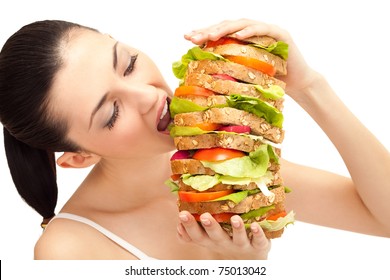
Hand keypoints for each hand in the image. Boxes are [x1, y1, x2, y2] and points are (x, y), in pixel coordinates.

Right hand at [177, 211, 269, 259]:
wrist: (250, 262)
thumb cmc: (225, 243)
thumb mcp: (208, 240)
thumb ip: (192, 233)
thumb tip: (177, 225)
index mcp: (212, 241)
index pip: (197, 236)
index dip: (189, 227)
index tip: (181, 214)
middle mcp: (225, 244)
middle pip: (216, 237)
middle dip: (210, 227)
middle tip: (205, 216)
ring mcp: (242, 246)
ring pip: (239, 239)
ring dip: (237, 229)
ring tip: (235, 218)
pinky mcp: (259, 246)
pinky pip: (259, 240)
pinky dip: (258, 233)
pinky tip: (256, 225)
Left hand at [184, 18, 320, 100]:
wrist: (297, 82)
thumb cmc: (269, 80)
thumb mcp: (245, 75)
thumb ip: (229, 70)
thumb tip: (203, 78)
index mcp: (242, 39)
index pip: (220, 33)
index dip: (204, 34)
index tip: (187, 38)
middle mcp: (253, 31)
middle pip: (227, 26)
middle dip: (209, 31)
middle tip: (192, 37)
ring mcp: (267, 30)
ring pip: (243, 24)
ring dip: (226, 29)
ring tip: (211, 35)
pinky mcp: (280, 34)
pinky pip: (264, 30)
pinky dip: (251, 31)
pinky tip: (239, 34)